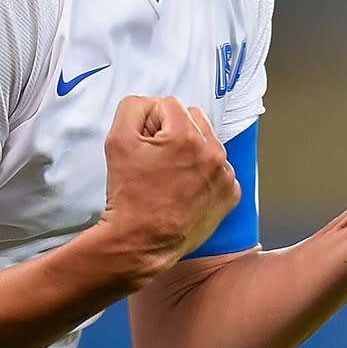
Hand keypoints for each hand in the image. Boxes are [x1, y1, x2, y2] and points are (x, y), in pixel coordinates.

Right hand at [100, 95, 240, 278]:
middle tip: (155, 158)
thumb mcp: (117, 140)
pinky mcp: (230, 195)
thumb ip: (133, 107)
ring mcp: (225, 176)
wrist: (141, 243)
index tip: (145, 144)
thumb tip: (150, 105)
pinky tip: (184, 189)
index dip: (150, 122)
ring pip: (207, 143)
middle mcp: (213, 153)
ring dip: (190, 151)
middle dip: (174, 132)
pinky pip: (218, 169)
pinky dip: (203, 174)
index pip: (168, 104)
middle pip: (193, 119)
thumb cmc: (129, 197)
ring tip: (169, 175)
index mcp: (188, 136)